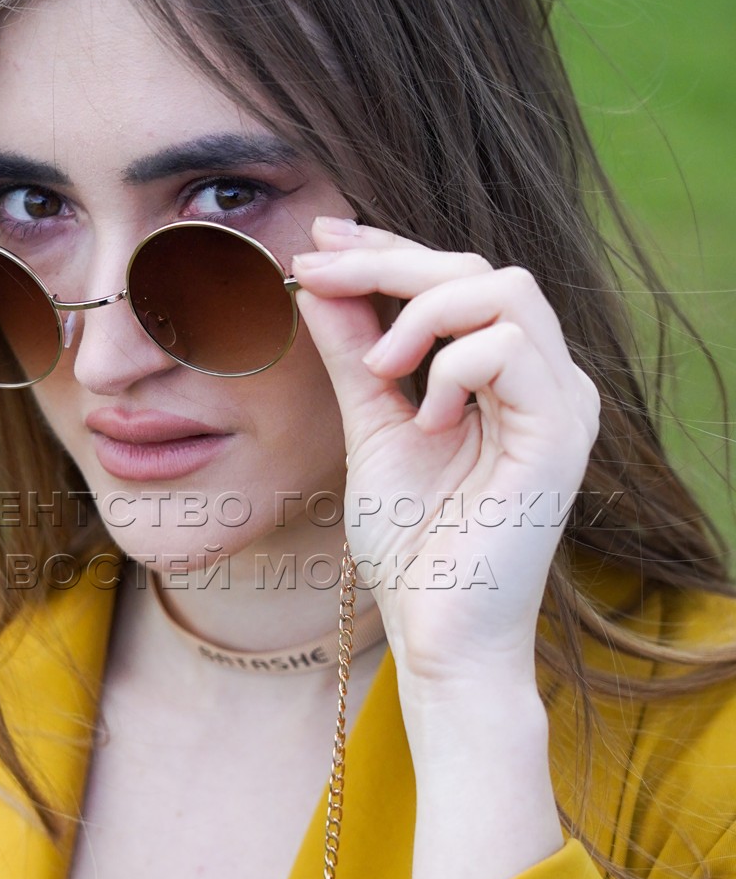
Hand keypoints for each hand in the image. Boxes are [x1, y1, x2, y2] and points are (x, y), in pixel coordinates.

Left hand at [291, 217, 600, 686]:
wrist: (438, 634)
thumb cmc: (415, 547)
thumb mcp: (372, 428)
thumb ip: (355, 356)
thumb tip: (318, 281)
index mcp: (507, 378)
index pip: (459, 280)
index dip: (390, 250)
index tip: (320, 243)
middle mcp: (545, 380)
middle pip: (482, 270)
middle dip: (392, 262)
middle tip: (319, 274)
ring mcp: (560, 404)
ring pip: (505, 290)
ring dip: (424, 310)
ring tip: (382, 367)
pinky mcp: (560, 434)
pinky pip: (511, 349)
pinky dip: (454, 366)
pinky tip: (427, 417)